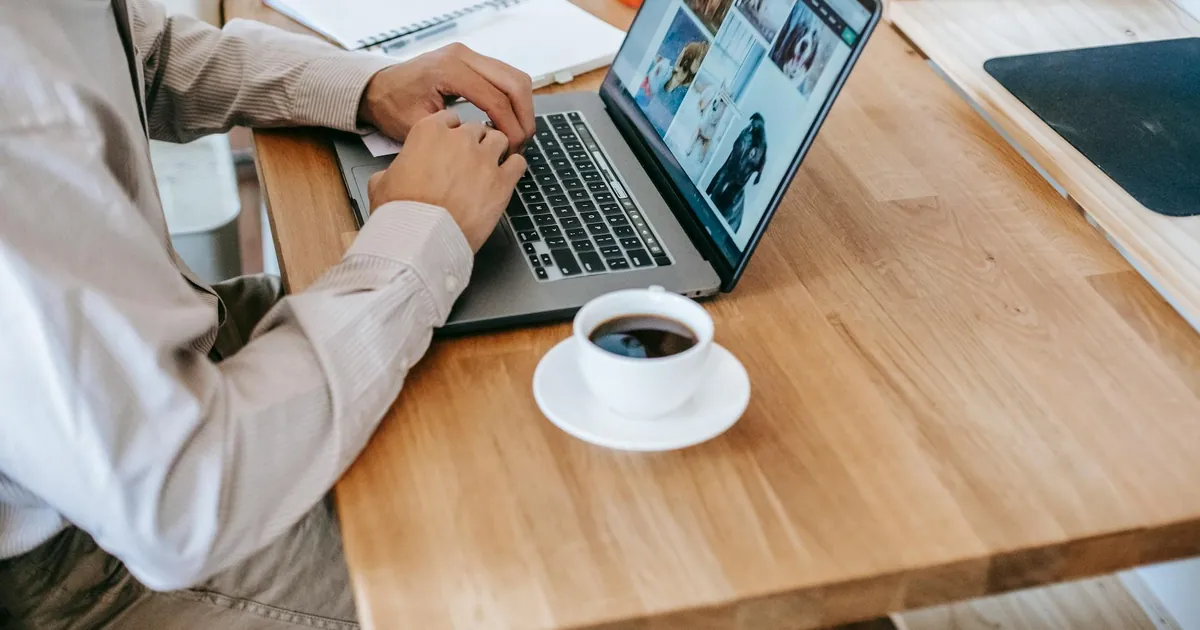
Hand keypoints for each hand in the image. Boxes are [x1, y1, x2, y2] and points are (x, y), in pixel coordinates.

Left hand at [358, 43, 534, 153]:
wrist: (377, 88)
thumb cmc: (392, 107)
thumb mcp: (418, 127)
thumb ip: (453, 135)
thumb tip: (489, 146)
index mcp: (449, 70)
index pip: (496, 99)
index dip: (510, 128)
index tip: (512, 150)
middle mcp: (463, 56)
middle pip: (514, 83)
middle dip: (524, 117)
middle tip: (522, 144)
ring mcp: (469, 55)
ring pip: (515, 77)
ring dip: (523, 107)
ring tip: (518, 135)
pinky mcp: (472, 60)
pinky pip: (505, 77)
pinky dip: (513, 100)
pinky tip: (508, 122)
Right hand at [368, 110, 526, 250]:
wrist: (421, 239)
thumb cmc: (401, 213)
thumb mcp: (381, 183)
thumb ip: (392, 170)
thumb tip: (391, 175)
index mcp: (429, 132)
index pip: (448, 118)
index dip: (450, 132)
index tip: (451, 143)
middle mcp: (460, 140)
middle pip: (475, 128)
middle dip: (473, 142)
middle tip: (469, 159)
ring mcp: (484, 159)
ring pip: (500, 139)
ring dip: (496, 149)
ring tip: (490, 163)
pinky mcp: (502, 182)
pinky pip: (518, 163)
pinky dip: (514, 167)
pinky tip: (507, 175)